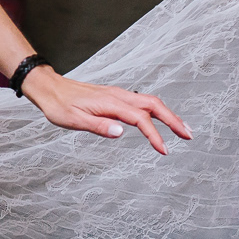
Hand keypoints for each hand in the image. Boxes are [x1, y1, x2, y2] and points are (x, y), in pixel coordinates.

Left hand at [21, 66, 191, 154]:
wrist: (48, 88)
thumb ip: (98, 126)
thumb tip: (121, 133)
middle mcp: (117, 95)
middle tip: (189, 135)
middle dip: (173, 120)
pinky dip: (156, 110)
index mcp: (110, 102)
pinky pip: (141, 101)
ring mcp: (117, 94)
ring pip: (150, 101)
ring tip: (182, 129)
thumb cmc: (58, 105)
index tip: (164, 150)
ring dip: (168, 114)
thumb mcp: (73, 120)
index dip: (155, 134)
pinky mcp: (114, 96)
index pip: (140, 119)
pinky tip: (160, 119)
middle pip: (154, 105)